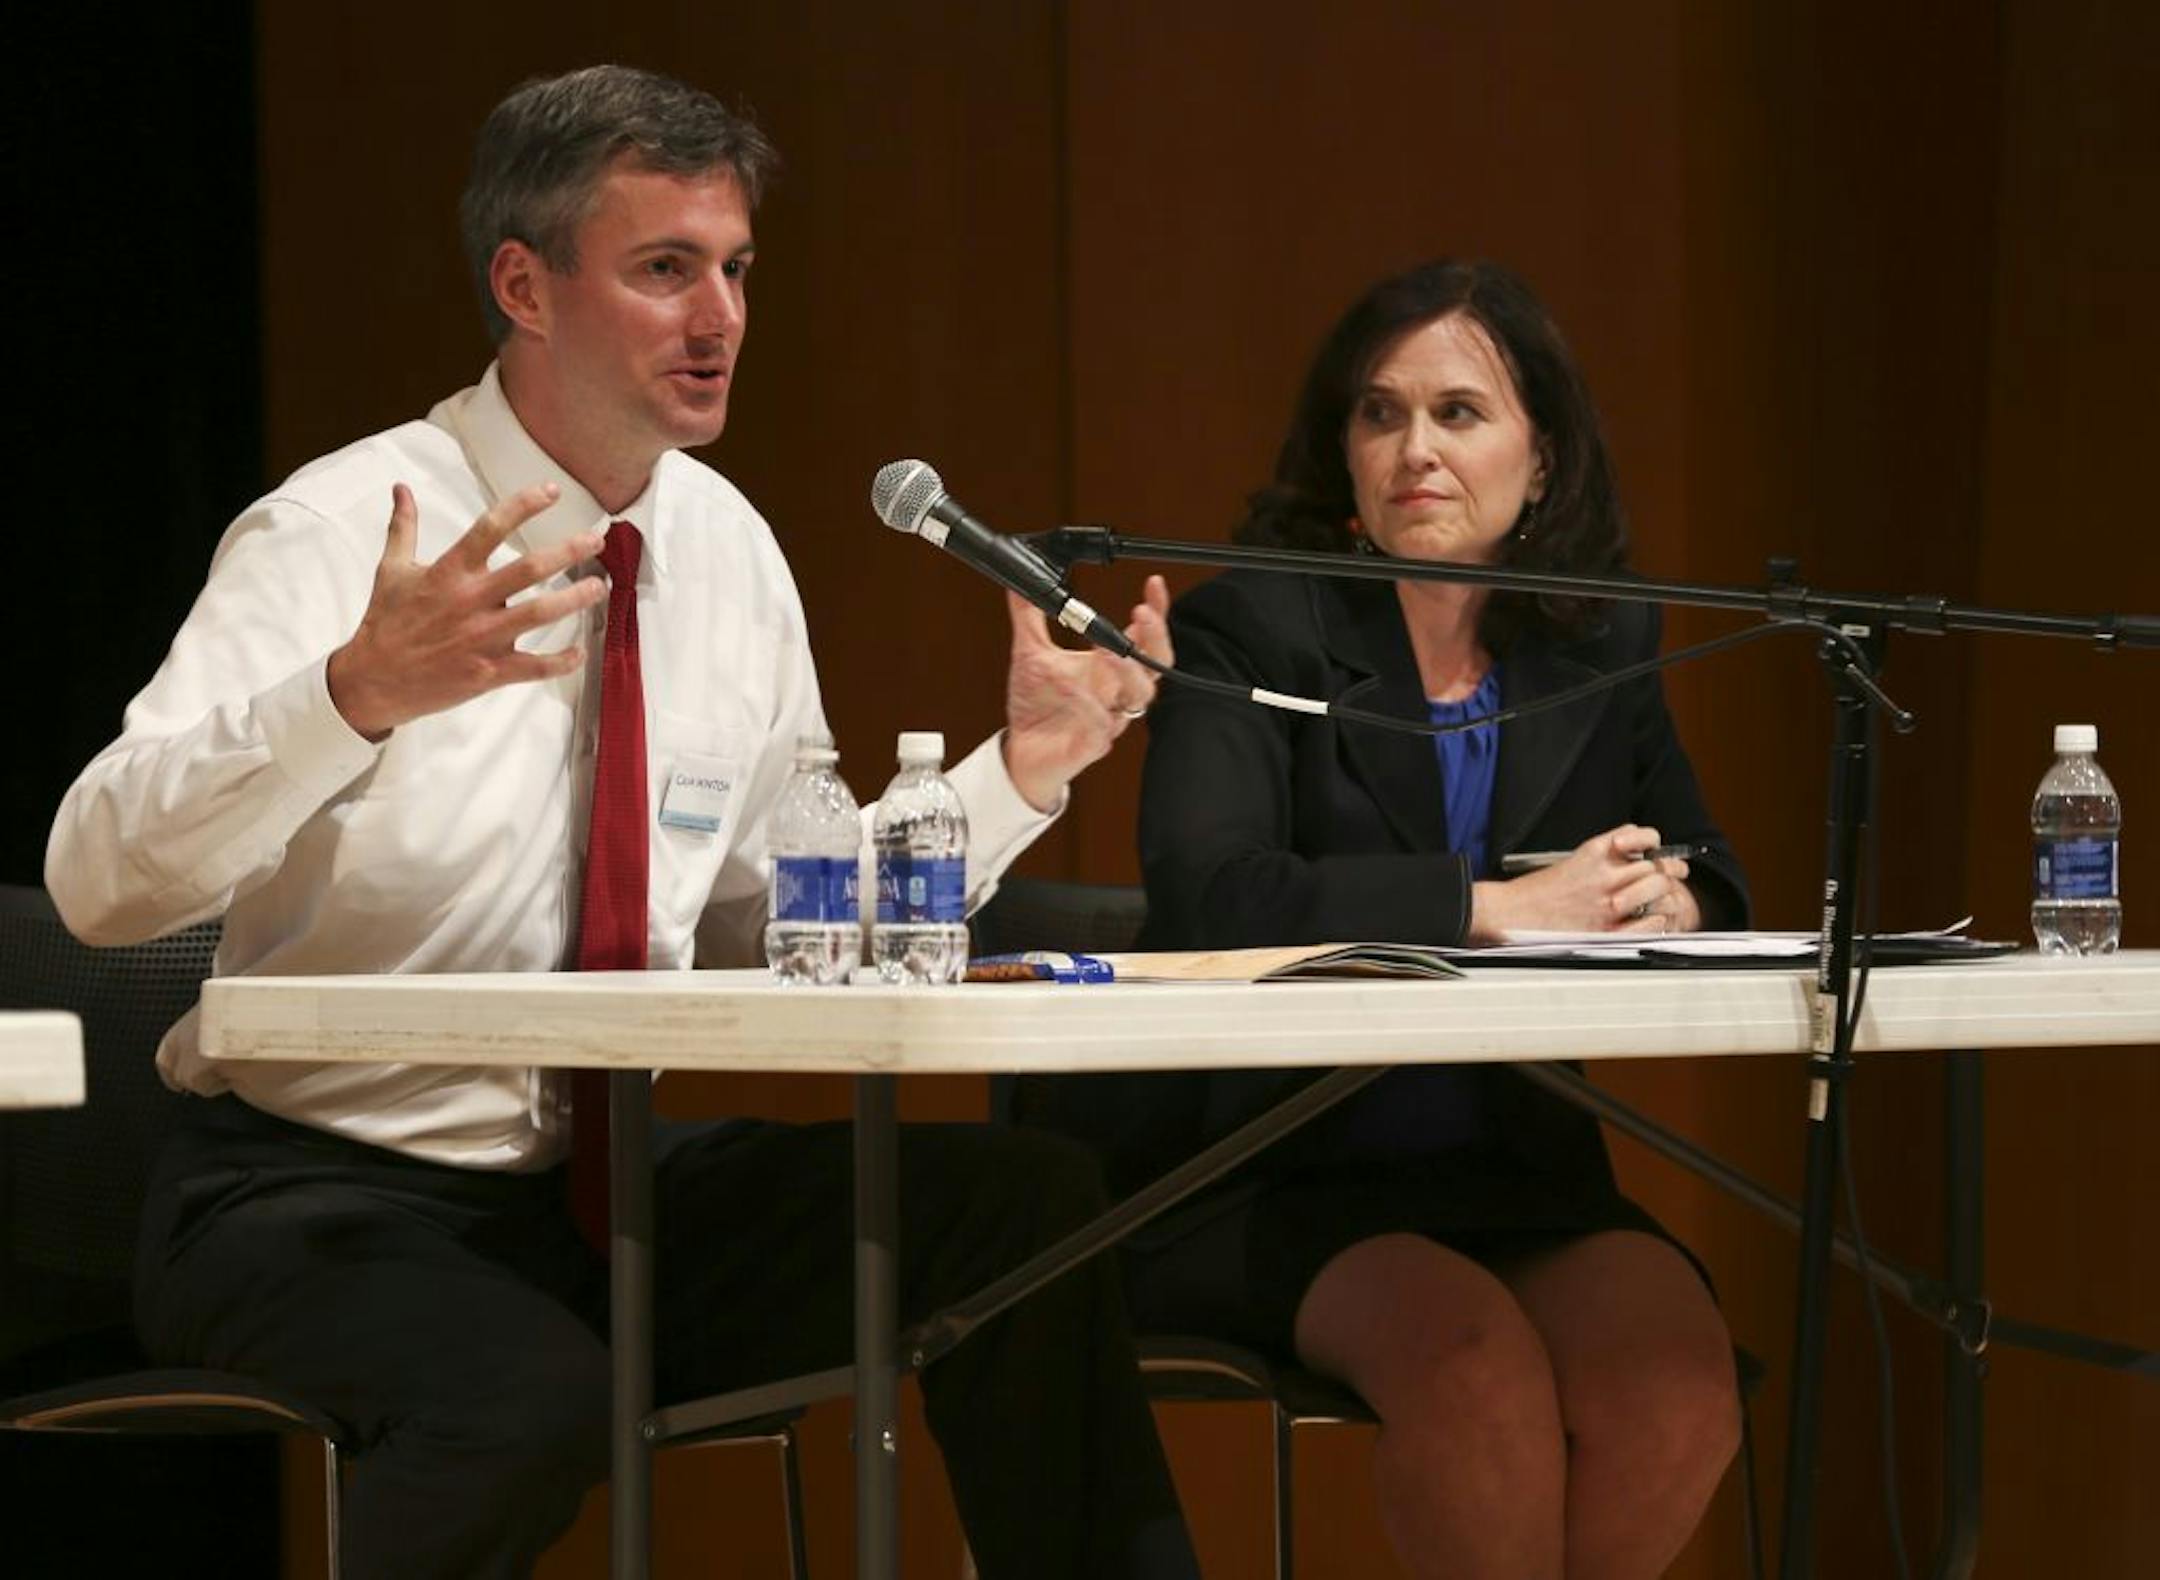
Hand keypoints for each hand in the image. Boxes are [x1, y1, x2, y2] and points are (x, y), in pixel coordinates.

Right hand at [326, 483, 607, 738]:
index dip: (524, 505)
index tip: (552, 491)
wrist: (373, 680)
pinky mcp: (488, 672)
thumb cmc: (384, 622)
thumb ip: (402, 528)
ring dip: (575, 599)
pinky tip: (581, 651)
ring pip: (539, 614)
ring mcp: (481, 638)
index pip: (491, 527)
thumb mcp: (390, 570)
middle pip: (529, 569)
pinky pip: (535, 667)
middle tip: (596, 539)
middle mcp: (470, 601)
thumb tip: (400, 488)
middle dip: (567, 552)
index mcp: (448, 572)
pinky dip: (561, 661)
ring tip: (600, 587)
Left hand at [1000, 576, 1172, 811]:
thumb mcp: (1029, 653)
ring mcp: (1109, 718)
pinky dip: (1087, 704)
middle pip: (1157, 664)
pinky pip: (1101, 725)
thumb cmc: (1036, 707)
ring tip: (1106, 649)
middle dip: (1155, 638)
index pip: (1144, 636)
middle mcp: (1116, 691)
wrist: (1021, 752)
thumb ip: (1028, 617)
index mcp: (1109, 668)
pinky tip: (1068, 684)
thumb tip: (1020, 584)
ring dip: (1127, 670)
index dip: (1157, 611)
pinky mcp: (1094, 744)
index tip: (1154, 583)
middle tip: (1141, 613)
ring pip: (1139, 696)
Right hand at [1468, 824, 1702, 942]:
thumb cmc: (1534, 891)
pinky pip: (1649, 923)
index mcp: (1594, 852)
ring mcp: (1607, 903)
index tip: (1659, 850)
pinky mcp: (1606, 930)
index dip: (1656, 843)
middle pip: (1656, 866)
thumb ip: (1600, 858)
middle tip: (1676, 873)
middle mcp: (1604, 875)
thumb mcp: (1569, 860)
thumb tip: (1630, 856)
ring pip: (1657, 890)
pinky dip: (1657, 920)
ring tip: (1664, 897)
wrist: (1509, 913)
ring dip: (1665, 893)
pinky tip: (1653, 918)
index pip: (1642, 837)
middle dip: (1670, 869)